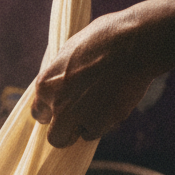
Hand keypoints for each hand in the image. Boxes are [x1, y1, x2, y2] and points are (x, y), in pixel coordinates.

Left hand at [30, 7, 158, 147]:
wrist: (135, 43)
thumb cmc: (106, 37)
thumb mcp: (72, 50)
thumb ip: (63, 73)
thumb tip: (62, 81)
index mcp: (45, 84)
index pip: (38, 112)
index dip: (52, 113)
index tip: (61, 110)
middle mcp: (57, 105)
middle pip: (54, 137)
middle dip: (65, 133)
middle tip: (78, 123)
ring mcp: (77, 117)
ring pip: (77, 136)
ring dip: (87, 126)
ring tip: (102, 106)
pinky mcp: (99, 123)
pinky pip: (97, 132)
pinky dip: (105, 123)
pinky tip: (114, 103)